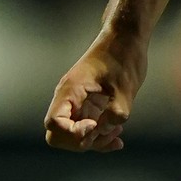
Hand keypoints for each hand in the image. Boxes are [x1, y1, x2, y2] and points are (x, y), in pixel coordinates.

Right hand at [44, 27, 148, 153]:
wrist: (126, 39)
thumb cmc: (123, 57)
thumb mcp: (125, 88)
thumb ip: (115, 115)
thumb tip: (104, 131)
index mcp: (71, 90)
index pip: (54, 123)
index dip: (72, 133)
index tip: (95, 125)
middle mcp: (69, 99)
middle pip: (58, 134)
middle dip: (80, 141)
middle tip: (105, 130)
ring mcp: (78, 104)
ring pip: (72, 135)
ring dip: (93, 141)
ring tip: (117, 132)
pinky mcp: (89, 107)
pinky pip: (86, 130)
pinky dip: (99, 137)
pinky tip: (116, 139)